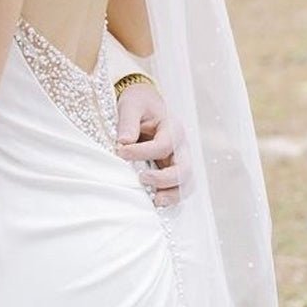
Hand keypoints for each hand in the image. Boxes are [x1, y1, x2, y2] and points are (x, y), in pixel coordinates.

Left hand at [114, 83, 180, 205]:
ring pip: (186, 183)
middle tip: (141, 179)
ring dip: (172, 194)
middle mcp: (181, 146)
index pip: (163, 146)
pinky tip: (154, 203)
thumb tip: (123, 142)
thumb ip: (128, 122)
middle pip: (184, 169)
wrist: (144, 103)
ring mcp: (178, 160)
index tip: (120, 151)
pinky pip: (177, 188)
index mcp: (172, 128)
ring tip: (155, 202)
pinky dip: (170, 198)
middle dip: (164, 179)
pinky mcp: (171, 170)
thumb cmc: (138, 103)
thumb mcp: (131, 105)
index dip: (142, 152)